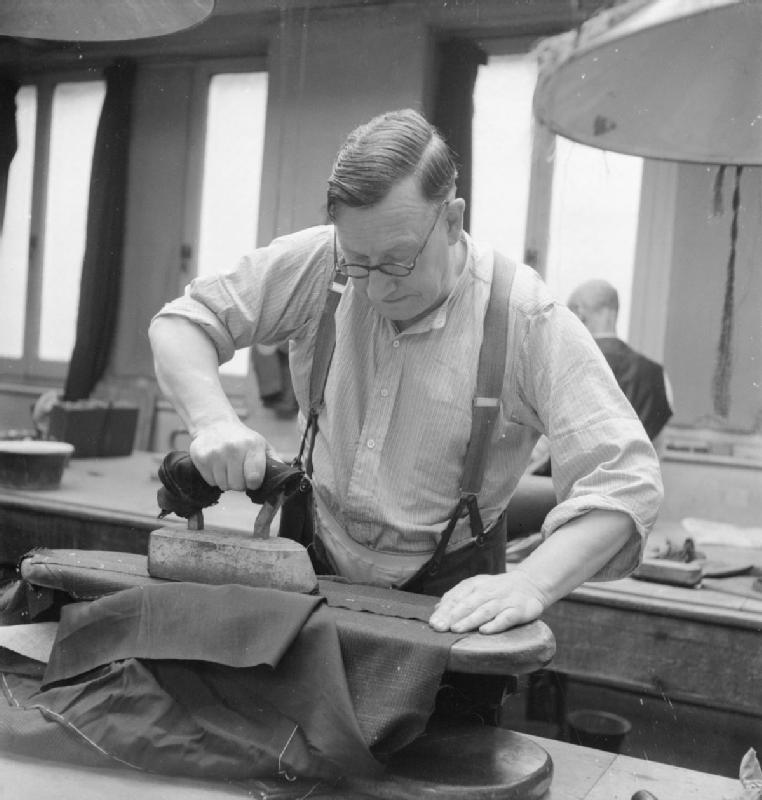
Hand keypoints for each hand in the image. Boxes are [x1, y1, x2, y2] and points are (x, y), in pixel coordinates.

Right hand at [189, 420, 270, 491]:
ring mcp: (215, 453)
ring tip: (228, 467)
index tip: (253, 479)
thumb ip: (274, 462)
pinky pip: (211, 481)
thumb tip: (285, 478)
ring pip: (223, 485)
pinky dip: (215, 478)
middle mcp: (233, 448)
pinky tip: (218, 465)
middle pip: (238, 485)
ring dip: (227, 481)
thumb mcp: (262, 445)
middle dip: (240, 483)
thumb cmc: (242, 438)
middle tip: (239, 472)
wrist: (215, 424)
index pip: (254, 478)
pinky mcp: (200, 457)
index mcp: (252, 445)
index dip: (254, 483)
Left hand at [428, 569, 548, 633]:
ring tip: (456, 629)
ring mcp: (504, 600)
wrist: (529, 584)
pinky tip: (484, 631)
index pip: (457, 596)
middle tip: (440, 628)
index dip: (445, 610)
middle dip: (453, 616)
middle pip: (468, 603)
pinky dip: (495, 624)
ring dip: (470, 620)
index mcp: (475, 585)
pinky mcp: (518, 610)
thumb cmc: (496, 589)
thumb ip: (457, 598)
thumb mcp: (476, 588)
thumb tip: (436, 610)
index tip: (434, 623)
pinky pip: (506, 617)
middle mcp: (488, 591)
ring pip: (484, 610)